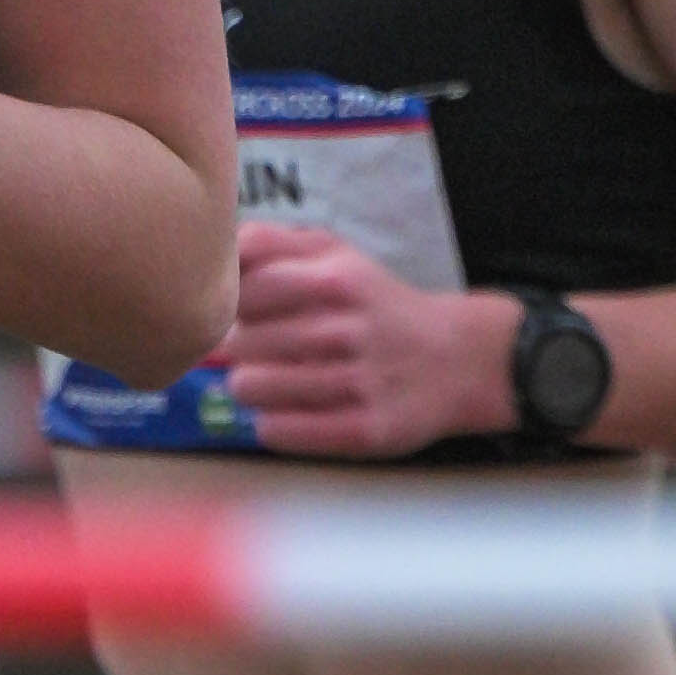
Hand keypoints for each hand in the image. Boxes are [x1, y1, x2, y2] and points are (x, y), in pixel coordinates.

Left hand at [220, 226, 513, 457]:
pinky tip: (288, 411)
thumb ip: (272, 243)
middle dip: (237, 348)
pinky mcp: (363, 431)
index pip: (242, 291)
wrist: (458, 359)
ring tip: (272, 380)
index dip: (231, 304)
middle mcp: (347, 331)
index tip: (245, 312)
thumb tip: (217, 248)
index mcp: (337, 281)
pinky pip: (277, 431)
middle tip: (259, 350)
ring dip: (251, 386)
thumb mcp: (336, 256)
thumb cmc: (376, 305)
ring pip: (250, 388)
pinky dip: (271, 422)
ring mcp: (357, 384)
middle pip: (239, 343)